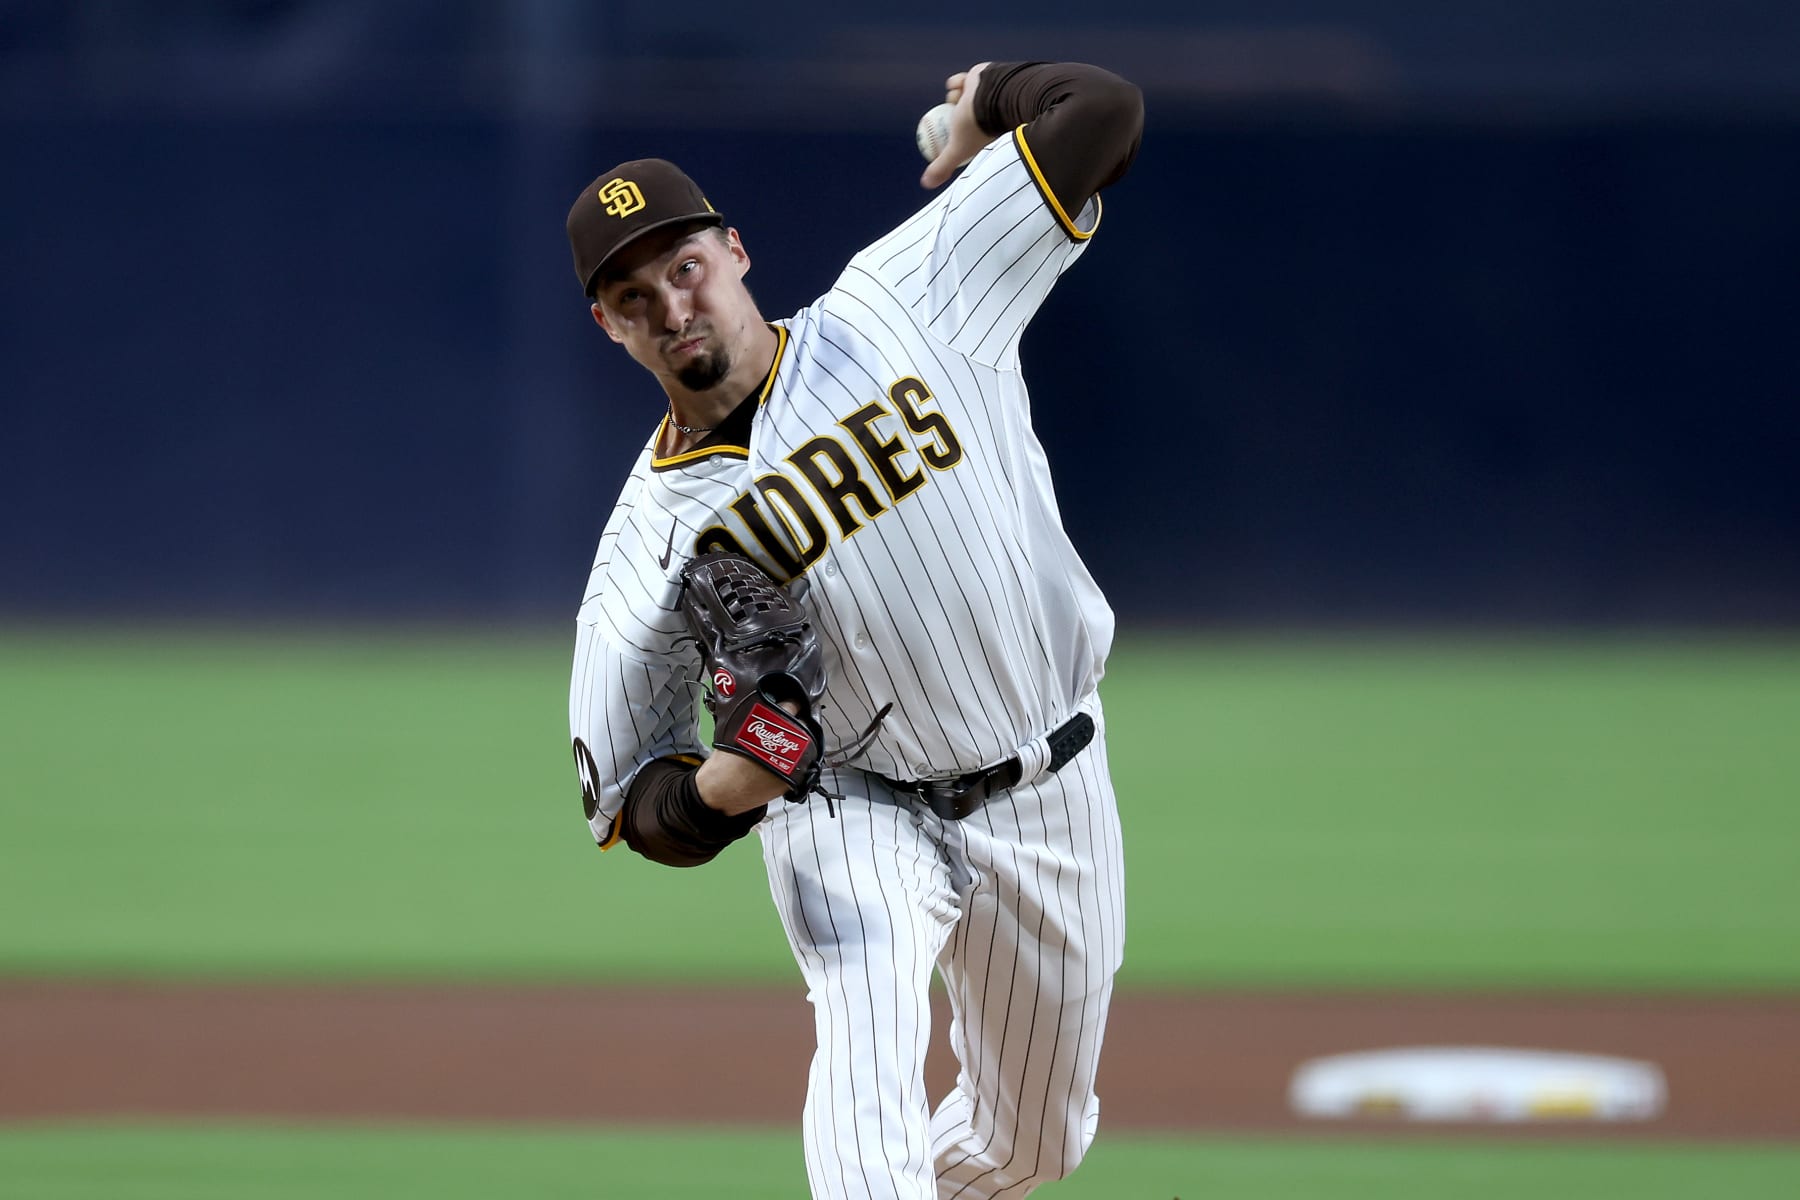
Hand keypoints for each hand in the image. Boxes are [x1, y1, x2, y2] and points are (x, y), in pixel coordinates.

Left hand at [921, 61, 992, 189]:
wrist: (993, 95)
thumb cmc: (978, 124)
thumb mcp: (958, 149)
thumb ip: (944, 166)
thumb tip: (926, 184)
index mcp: (979, 130)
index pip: (958, 135)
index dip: (947, 135)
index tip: (938, 136)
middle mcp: (981, 113)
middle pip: (956, 115)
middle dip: (948, 115)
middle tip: (941, 118)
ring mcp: (980, 95)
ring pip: (956, 96)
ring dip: (952, 97)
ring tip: (956, 100)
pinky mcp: (979, 78)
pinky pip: (960, 81)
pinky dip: (956, 83)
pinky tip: (958, 87)